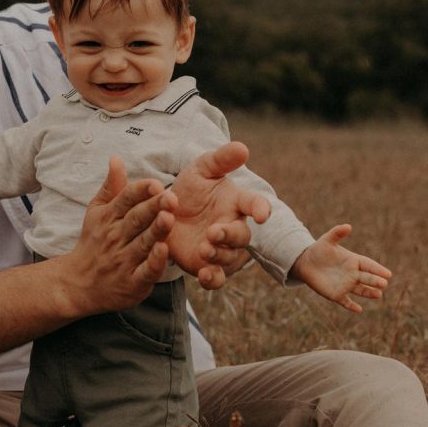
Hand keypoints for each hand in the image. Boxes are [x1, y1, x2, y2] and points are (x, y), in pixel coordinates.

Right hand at [59, 156, 177, 315]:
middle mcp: (115, 237)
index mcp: (109, 218)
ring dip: (156, 231)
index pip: (125, 200)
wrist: (78, 284)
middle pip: (136, 219)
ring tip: (169, 218)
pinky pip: (145, 271)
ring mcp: (123, 260)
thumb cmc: (94, 243)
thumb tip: (117, 158)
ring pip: (142, 243)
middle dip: (153, 207)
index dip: (140, 191)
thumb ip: (112, 187)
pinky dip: (154, 262)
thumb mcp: (97, 212)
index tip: (155, 183)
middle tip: (170, 197)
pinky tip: (163, 250)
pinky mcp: (132, 282)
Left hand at [168, 142, 271, 288]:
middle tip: (214, 231)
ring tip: (203, 248)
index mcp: (235, 203)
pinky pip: (216, 278)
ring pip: (229, 258)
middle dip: (230, 235)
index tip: (262, 213)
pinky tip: (204, 275)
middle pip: (241, 236)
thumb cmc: (190, 190)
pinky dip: (213, 279)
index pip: (254, 204)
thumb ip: (220, 160)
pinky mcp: (206, 266)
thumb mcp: (201, 170)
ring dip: (218, 254)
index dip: (260, 208)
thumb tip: (242, 147)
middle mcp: (232, 228)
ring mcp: (221, 249)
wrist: (165, 214)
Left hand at [292, 224, 390, 312]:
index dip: (378, 269)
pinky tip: (358, 310)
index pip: (369, 265)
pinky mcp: (336, 294)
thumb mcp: (327, 240)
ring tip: (378, 295)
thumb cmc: (319, 250)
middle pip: (367, 278)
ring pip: (361, 290)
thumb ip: (337, 233)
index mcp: (354, 261)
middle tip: (384, 284)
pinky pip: (345, 301)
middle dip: (375, 281)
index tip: (387, 274)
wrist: (306, 262)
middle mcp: (353, 274)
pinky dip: (351, 306)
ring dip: (369, 293)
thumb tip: (348, 226)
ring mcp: (346, 285)